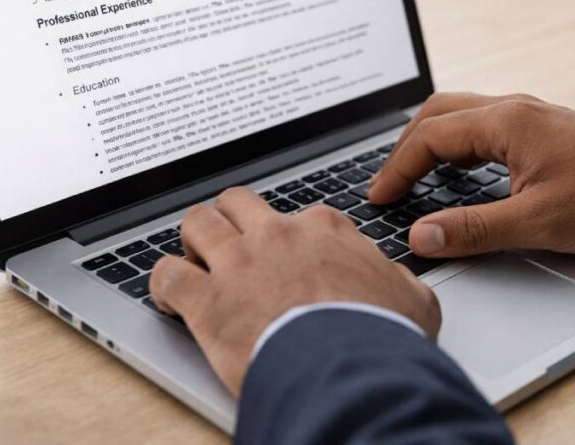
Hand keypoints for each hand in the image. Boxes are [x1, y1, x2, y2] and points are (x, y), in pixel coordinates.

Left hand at [148, 187, 440, 394]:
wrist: (352, 369)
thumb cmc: (381, 336)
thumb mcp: (412, 300)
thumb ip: (397, 282)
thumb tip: (399, 284)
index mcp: (324, 230)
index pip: (299, 215)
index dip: (290, 237)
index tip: (288, 254)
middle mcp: (277, 235)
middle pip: (237, 204)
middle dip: (230, 220)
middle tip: (231, 245)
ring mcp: (238, 263)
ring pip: (197, 223)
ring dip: (193, 240)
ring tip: (195, 260)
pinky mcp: (207, 301)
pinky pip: (166, 275)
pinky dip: (162, 284)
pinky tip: (169, 298)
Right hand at [369, 92, 574, 256]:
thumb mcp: (536, 222)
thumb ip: (472, 229)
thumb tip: (422, 236)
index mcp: (506, 122)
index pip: (430, 137)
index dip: (397, 168)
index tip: (379, 197)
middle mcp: (513, 108)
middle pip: (438, 113)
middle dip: (406, 147)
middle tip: (390, 184)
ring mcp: (529, 114)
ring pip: (461, 114)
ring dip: (431, 141)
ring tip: (415, 177)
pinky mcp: (542, 127)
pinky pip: (483, 124)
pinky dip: (458, 143)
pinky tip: (459, 171)